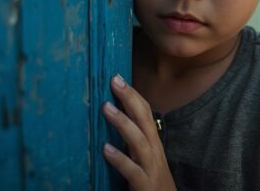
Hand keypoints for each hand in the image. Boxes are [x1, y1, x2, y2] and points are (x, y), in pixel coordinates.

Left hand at [103, 75, 175, 190]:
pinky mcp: (144, 184)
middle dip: (130, 99)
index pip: (146, 113)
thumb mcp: (145, 157)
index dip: (134, 95)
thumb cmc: (152, 181)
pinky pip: (132, 170)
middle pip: (144, 119)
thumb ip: (134, 141)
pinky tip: (105, 149)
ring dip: (123, 123)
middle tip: (114, 80)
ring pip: (139, 140)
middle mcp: (154, 150)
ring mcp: (150, 167)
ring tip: (106, 108)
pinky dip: (119, 159)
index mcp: (153, 143)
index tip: (118, 78)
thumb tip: (117, 121)